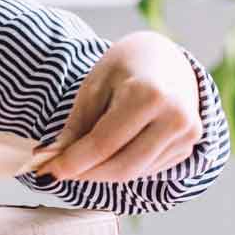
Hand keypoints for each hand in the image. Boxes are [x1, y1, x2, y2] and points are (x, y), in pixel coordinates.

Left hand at [36, 32, 202, 182]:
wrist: (167, 60)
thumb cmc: (126, 68)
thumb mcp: (94, 87)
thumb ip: (75, 127)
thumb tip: (50, 161)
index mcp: (149, 94)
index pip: (104, 143)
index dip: (73, 162)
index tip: (47, 171)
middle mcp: (174, 117)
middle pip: (121, 166)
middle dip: (85, 175)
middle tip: (58, 172)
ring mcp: (186, 135)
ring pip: (134, 173)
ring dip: (101, 174)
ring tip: (80, 162)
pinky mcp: (188, 147)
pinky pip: (147, 170)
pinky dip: (122, 168)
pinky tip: (109, 155)